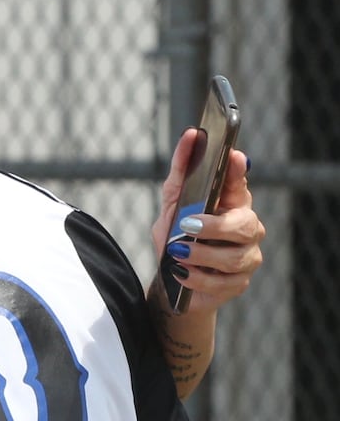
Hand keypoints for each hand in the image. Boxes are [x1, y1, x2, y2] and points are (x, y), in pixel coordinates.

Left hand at [151, 129, 263, 313]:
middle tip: (187, 226)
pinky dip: (197, 278)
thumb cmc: (177, 236)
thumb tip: (190, 136)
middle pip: (244, 225)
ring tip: (178, 253)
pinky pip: (221, 282)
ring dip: (201, 255)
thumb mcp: (173, 203)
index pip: (240, 183)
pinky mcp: (238, 283)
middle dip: (215, 226)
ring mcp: (246, 257)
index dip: (238, 172)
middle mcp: (247, 228)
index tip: (233, 158)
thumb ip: (180, 173)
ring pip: (234, 257)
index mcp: (232, 203)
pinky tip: (182, 273)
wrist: (172, 281)